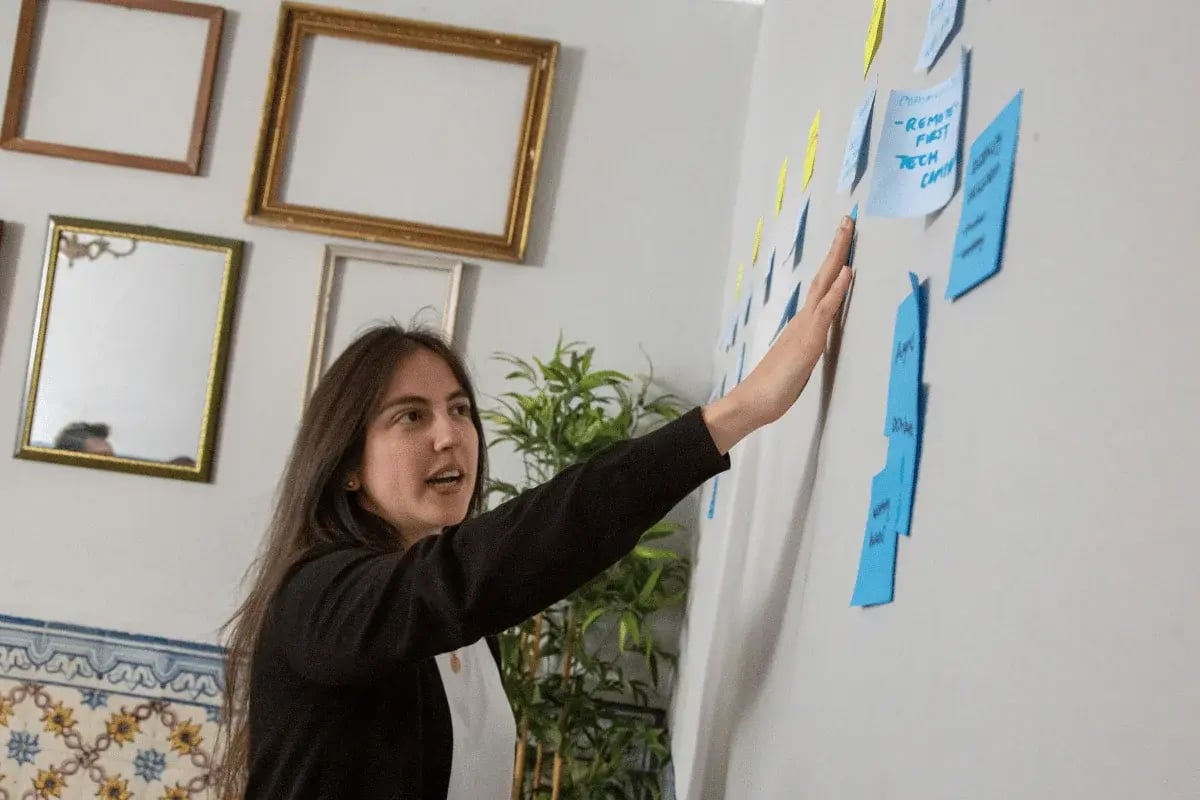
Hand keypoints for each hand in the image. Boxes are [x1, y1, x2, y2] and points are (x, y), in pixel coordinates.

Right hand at [703, 215, 854, 453]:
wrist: (753, 403)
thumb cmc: (773, 389)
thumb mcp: (798, 365)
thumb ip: (806, 349)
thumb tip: (814, 342)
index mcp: (803, 324)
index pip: (821, 287)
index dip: (834, 263)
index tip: (844, 240)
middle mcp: (803, 319)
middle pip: (823, 276)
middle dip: (837, 248)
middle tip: (849, 220)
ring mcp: (805, 327)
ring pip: (824, 285)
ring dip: (838, 257)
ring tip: (848, 232)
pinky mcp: (810, 340)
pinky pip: (826, 309)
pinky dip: (837, 289)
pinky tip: (848, 271)